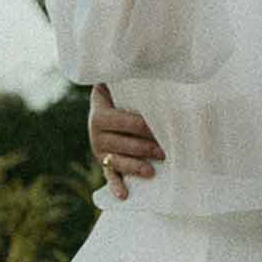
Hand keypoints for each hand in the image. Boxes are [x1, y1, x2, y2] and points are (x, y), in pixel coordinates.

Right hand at [89, 83, 164, 198]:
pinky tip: (124, 195)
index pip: (127, 122)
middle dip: (145, 148)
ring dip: (134, 167)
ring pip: (117, 161)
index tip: (163, 128)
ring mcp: (99, 150)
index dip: (146, 127)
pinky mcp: (103, 163)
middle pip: (124, 144)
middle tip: (165, 152)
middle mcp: (96, 134)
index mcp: (100, 114)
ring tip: (151, 172)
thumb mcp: (121, 85)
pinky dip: (115, 186)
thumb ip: (132, 80)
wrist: (102, 103)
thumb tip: (155, 66)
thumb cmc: (120, 93)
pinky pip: (109, 176)